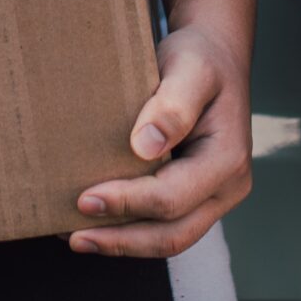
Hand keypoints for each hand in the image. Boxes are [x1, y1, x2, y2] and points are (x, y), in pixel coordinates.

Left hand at [70, 21, 252, 257]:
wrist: (215, 56)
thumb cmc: (200, 59)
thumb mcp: (190, 68)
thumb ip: (173, 105)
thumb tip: (145, 147)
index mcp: (228, 159)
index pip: (172, 197)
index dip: (127, 204)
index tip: (85, 199)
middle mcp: (227, 187)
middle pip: (172, 235)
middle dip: (120, 240)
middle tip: (72, 235)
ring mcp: (213, 197)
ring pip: (168, 239)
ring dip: (122, 243)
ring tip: (76, 237)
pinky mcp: (195, 197)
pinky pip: (164, 225)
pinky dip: (129, 230)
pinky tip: (94, 224)